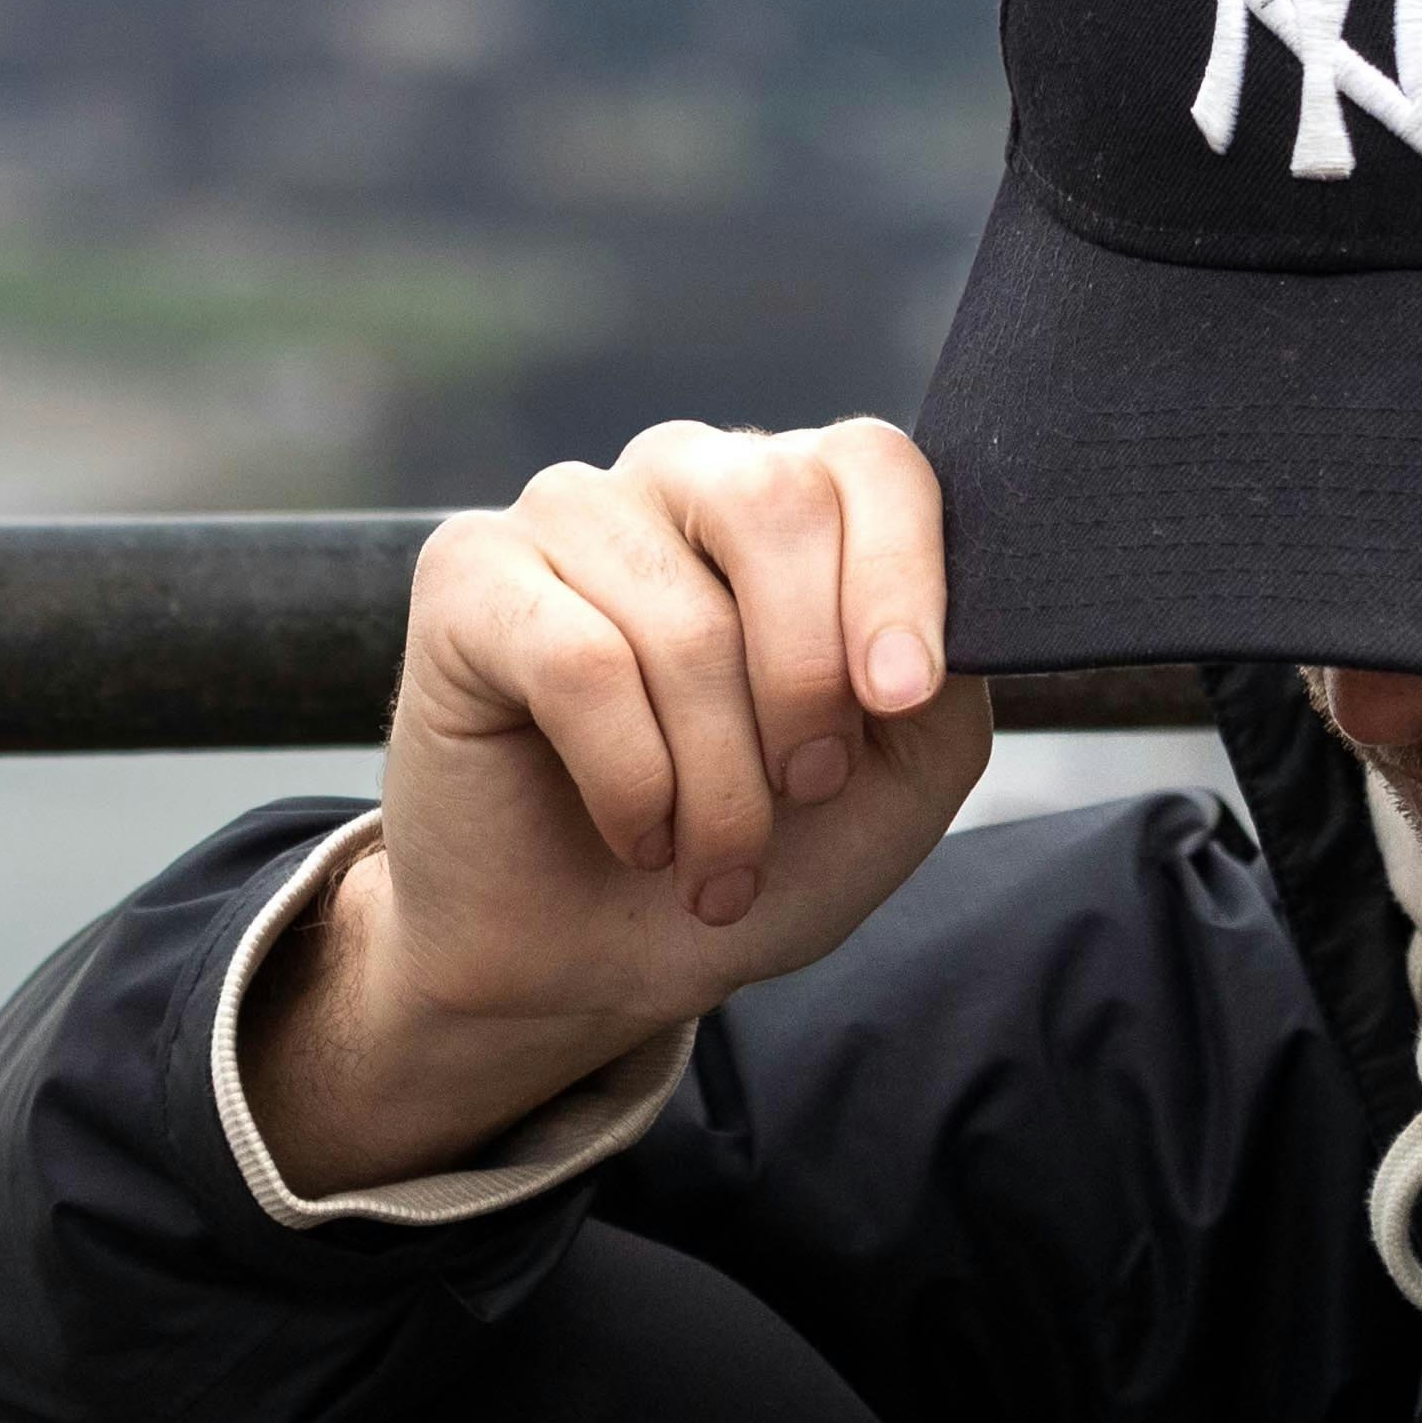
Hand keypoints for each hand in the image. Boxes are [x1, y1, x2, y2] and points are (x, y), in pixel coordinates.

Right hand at [239, 418, 994, 1197]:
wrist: (589, 960)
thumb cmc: (747, 856)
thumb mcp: (891, 786)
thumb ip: (939, 687)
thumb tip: (952, 617)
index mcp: (793, 504)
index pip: (869, 461)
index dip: (901, 577)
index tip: (898, 702)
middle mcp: (680, 477)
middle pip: (777, 503)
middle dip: (805, 688)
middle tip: (800, 793)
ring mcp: (568, 511)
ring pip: (682, 618)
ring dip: (717, 781)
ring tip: (712, 858)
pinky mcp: (469, 572)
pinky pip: (578, 661)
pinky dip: (628, 782)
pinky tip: (631, 830)